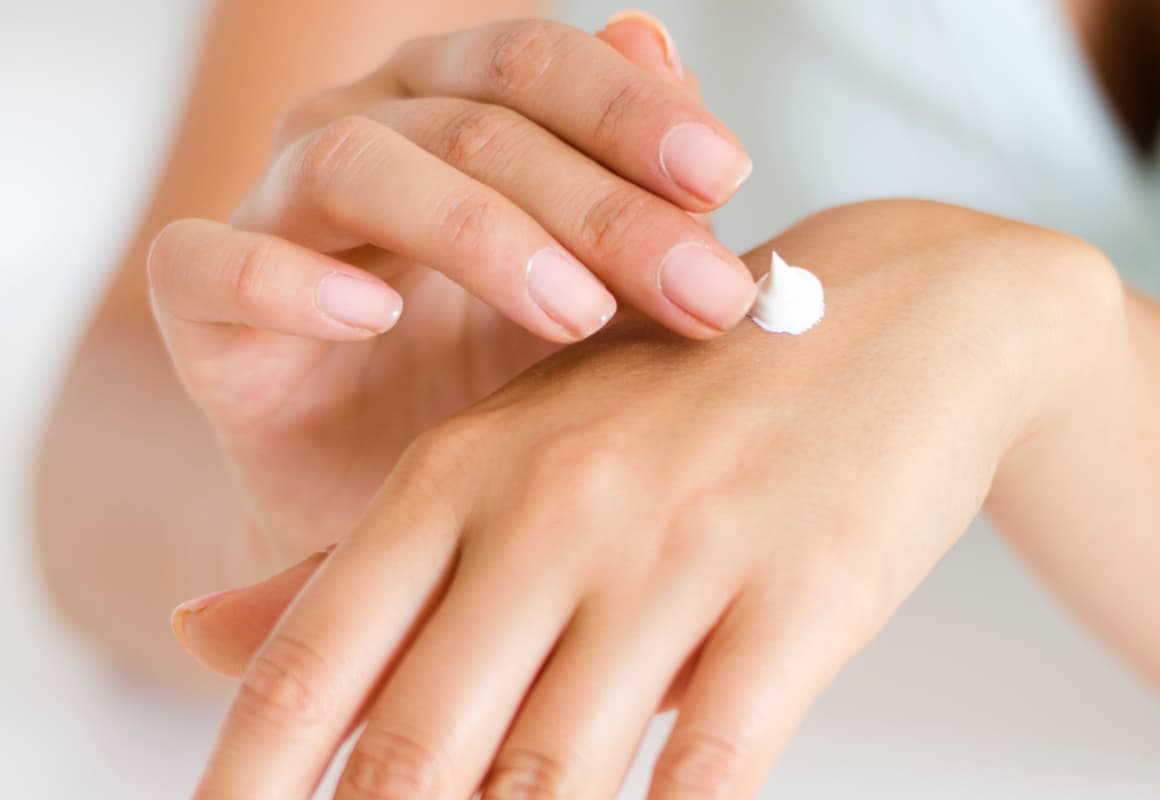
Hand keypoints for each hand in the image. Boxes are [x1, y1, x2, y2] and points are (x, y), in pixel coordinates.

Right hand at [146, 14, 754, 565]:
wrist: (393, 504)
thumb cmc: (495, 386)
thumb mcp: (598, 294)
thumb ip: (631, 185)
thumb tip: (658, 44)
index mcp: (451, 108)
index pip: (534, 63)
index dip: (630, 112)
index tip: (724, 180)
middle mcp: (360, 131)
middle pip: (472, 120)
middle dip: (597, 205)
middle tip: (697, 291)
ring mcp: (273, 208)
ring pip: (356, 163)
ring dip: (477, 232)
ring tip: (572, 313)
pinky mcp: (199, 301)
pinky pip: (213, 262)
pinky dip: (292, 279)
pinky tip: (376, 317)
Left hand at [183, 200, 1122, 797]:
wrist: (893, 315)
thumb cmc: (681, 400)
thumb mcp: (514, 448)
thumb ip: (364, 558)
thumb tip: (199, 637)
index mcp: (462, 470)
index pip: (315, 658)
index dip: (245, 781)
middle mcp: (552, 507)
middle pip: (415, 742)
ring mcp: (678, 550)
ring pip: (550, 774)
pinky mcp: (801, 594)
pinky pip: (707, 767)